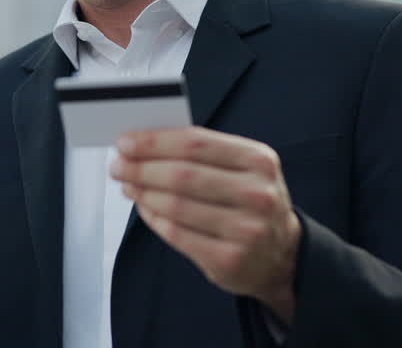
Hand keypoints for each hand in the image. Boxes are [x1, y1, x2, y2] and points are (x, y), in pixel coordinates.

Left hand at [110, 126, 299, 323]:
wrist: (283, 255)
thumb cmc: (250, 202)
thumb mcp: (242, 169)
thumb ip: (200, 154)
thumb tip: (143, 144)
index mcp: (258, 160)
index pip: (195, 142)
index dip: (154, 142)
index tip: (125, 142)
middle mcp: (257, 193)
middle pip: (183, 174)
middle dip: (141, 168)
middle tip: (118, 166)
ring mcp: (246, 229)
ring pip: (176, 205)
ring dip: (143, 193)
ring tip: (128, 185)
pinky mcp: (230, 260)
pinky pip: (177, 234)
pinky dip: (154, 219)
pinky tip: (145, 209)